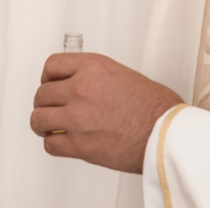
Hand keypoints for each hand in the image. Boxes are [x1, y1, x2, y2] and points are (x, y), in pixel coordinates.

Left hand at [30, 53, 183, 172]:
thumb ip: (96, 77)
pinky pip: (50, 144)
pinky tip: (61, 142)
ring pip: (39, 118)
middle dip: (46, 102)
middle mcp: (80, 89)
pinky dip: (53, 144)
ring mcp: (77, 116)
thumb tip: (80, 83)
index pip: (52, 65)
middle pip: (42, 93)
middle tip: (52, 108)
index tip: (48, 83)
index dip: (47, 77)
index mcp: (92, 68)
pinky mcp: (80, 144)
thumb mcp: (123, 75)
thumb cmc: (157, 109)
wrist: (170, 136)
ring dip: (43, 123)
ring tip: (49, 127)